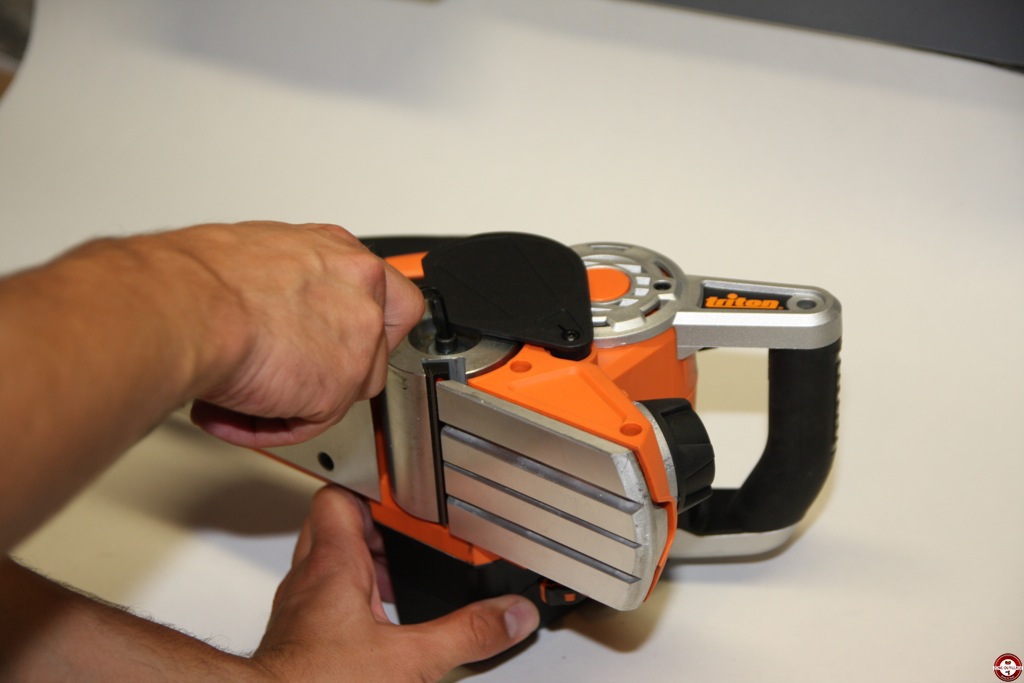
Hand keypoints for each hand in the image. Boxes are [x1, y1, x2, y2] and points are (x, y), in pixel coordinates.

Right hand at [140, 221, 424, 447]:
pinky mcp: (342, 386)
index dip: (357, 325)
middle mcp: (360, 291)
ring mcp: (359, 339)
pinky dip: (268, 426)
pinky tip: (230, 411)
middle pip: (377, 345)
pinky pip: (310, 423)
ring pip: (348, 390)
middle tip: (290, 376)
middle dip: (336, 369)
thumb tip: (277, 306)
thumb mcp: (257, 257)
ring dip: (297, 401)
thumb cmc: (198, 279)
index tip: (332, 339)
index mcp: (340, 254)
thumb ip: (290, 286)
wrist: (185, 308)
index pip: (382, 294)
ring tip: (239, 394)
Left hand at [251, 486, 540, 681]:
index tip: (403, 489)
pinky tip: (380, 622)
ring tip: (402, 572)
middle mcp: (310, 580)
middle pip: (336, 524)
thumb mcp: (409, 659)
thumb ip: (466, 634)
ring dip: (364, 562)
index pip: (339, 495)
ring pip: (329, 562)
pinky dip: (354, 598)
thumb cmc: (314, 682)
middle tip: (409, 532)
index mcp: (333, 565)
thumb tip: (510, 614)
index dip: (371, 487)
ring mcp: (301, 608)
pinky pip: (326, 597)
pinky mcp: (300, 636)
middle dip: (375, 526)